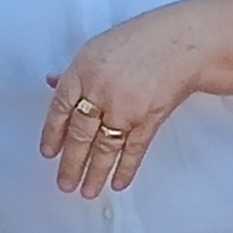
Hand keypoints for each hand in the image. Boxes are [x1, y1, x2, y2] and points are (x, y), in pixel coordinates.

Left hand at [40, 12, 204, 199]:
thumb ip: (75, 71)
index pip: (59, 109)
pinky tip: (118, 183)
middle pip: (80, 134)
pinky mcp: (149, 119)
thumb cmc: (142, 40)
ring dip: (95, 173)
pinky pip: (133, 149)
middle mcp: (100, 91)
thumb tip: (52, 83)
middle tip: (64, 183)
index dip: (52, 134)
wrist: (183, 43)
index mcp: (82, 71)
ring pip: (104, 148)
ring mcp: (125, 107)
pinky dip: (125, 168)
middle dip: (71, 163)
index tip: (48, 153)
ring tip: (87, 192)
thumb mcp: (98, 48)